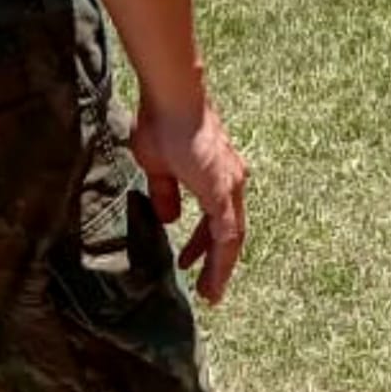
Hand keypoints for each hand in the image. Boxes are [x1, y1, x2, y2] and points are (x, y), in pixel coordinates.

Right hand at [130, 98, 248, 304]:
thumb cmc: (162, 124)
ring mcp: (230, 184)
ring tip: (209, 292)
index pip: (217, 219)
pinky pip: (227, 233)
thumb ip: (166, 194)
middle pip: (228, 231)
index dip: (206, 244)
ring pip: (231, 236)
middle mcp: (231, 180)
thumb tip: (170, 219)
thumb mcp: (159, 168)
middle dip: (216, 261)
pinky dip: (222, 258)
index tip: (191, 264)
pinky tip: (214, 278)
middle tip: (205, 286)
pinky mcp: (223, 190)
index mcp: (217, 175)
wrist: (173, 99)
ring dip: (220, 266)